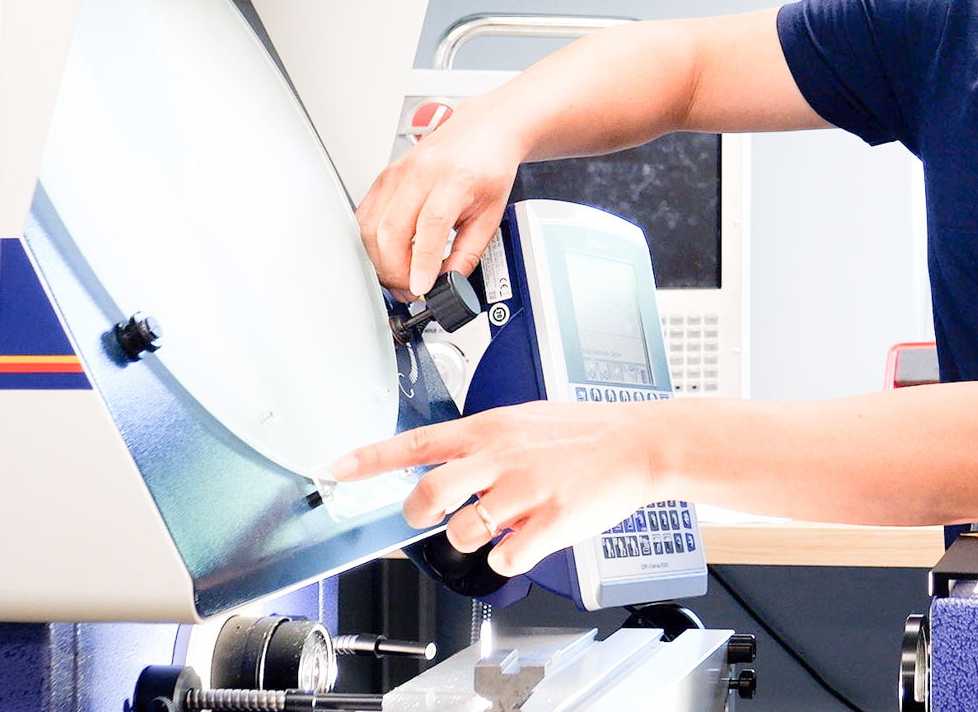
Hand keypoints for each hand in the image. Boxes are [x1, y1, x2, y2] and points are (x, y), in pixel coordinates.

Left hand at [327, 401, 675, 576]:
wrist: (640, 443)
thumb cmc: (586, 433)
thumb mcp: (525, 418)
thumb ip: (483, 439)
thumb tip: (444, 459)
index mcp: (491, 428)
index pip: (417, 442)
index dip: (371, 458)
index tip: (337, 469)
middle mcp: (502, 458)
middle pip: (430, 494)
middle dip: (421, 515)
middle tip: (432, 518)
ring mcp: (526, 491)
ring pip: (465, 533)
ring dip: (473, 539)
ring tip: (499, 527)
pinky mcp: (551, 521)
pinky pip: (507, 559)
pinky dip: (510, 559)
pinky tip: (527, 542)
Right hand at [356, 99, 528, 295]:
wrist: (483, 130)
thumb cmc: (488, 166)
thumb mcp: (491, 214)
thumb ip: (468, 251)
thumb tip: (448, 281)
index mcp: (455, 179)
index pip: (430, 224)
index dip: (421, 261)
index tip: (420, 287)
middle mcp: (421, 173)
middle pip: (391, 230)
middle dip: (396, 270)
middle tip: (411, 289)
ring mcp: (397, 173)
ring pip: (371, 226)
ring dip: (380, 260)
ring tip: (400, 276)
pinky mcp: (384, 177)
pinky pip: (365, 216)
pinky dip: (371, 242)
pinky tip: (388, 254)